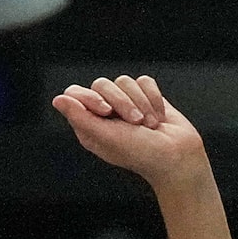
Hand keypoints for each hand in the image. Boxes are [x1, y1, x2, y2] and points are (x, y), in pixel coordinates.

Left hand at [51, 74, 209, 191]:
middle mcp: (106, 112)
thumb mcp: (107, 138)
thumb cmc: (143, 154)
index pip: (76, 94)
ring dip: (142, 103)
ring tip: (150, 124)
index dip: (91, 97)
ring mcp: (127, 103)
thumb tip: (57, 99)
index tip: (107, 112)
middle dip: (123, 102)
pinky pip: (145, 82)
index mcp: (90, 125)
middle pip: (102, 84)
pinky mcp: (147, 97)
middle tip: (136, 123)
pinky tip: (159, 117)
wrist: (180, 157)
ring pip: (125, 81)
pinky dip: (154, 99)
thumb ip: (81, 118)